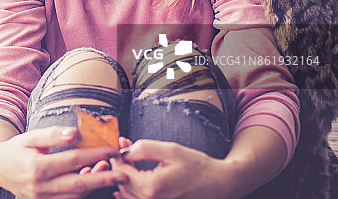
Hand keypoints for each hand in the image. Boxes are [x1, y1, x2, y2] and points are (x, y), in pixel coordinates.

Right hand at [0, 126, 122, 198]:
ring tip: (112, 177)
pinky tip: (93, 183)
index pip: (74, 160)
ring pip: (75, 196)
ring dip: (95, 187)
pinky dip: (82, 193)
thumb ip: (53, 134)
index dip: (95, 154)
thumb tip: (75, 133)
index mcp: (38, 167)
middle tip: (123, 173)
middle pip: (79, 184)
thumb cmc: (16, 148)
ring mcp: (42, 198)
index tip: (112, 149)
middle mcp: (41, 186)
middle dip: (104, 179)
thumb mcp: (31, 136)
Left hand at [109, 139, 234, 198]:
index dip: (118, 157)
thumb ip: (144, 149)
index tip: (120, 144)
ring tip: (131, 159)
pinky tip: (133, 177)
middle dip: (121, 165)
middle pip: (122, 183)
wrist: (219, 185)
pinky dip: (131, 189)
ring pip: (128, 194)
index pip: (122, 172)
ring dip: (125, 176)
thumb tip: (124, 150)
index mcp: (153, 186)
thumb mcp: (171, 150)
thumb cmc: (198, 166)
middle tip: (125, 148)